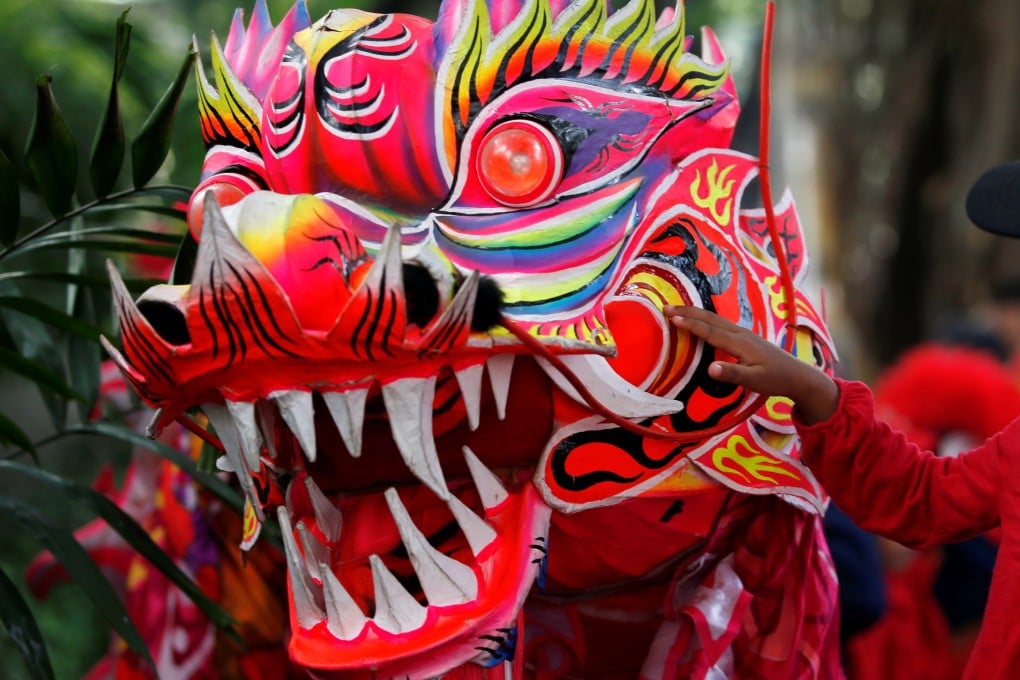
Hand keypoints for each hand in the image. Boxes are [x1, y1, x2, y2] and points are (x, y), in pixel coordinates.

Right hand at [664, 305, 839, 423]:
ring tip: (677, 310)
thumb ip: (732, 374)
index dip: (690, 324)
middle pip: (710, 319)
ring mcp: (743, 334)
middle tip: (666, 307)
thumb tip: (710, 367)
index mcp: (740, 343)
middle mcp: (740, 333)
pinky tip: (700, 321)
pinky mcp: (745, 337)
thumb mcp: (754, 381)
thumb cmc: (775, 380)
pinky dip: (704, 319)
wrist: (797, 375)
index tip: (671, 317)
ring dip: (694, 313)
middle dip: (687, 312)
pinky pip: (719, 324)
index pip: (710, 331)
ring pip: (714, 319)